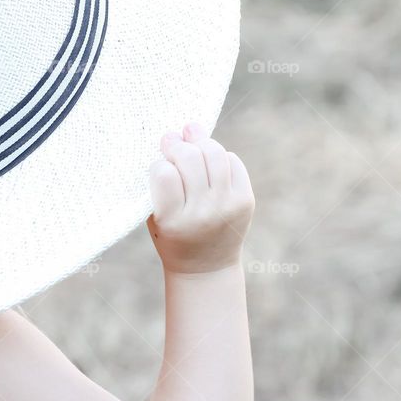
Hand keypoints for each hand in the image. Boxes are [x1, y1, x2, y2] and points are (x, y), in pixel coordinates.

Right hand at [147, 122, 254, 274]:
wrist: (206, 267)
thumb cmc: (172, 235)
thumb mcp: (155, 215)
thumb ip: (161, 181)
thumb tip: (178, 133)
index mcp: (172, 221)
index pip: (163, 173)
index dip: (159, 162)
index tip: (158, 166)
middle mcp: (202, 213)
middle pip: (190, 157)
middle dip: (177, 144)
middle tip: (171, 141)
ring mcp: (227, 206)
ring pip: (214, 153)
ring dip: (199, 142)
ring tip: (191, 140)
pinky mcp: (246, 200)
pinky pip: (233, 161)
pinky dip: (220, 156)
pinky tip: (210, 162)